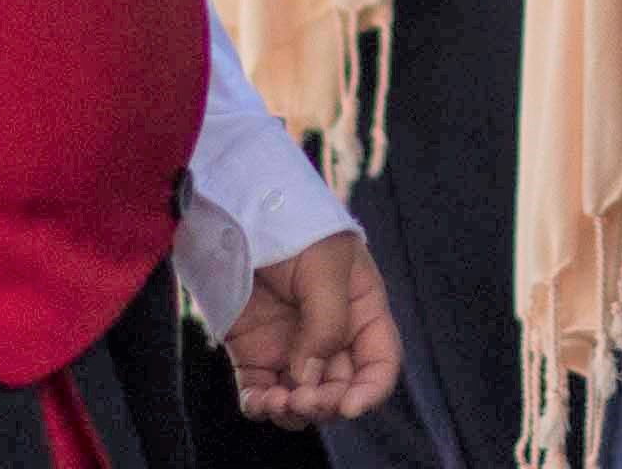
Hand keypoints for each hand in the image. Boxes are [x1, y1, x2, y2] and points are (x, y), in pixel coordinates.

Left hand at [219, 229, 401, 424]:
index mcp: (362, 312)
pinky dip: (261, 406)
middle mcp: (332, 337)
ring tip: (277, 400)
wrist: (241, 210)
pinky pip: (261, 394)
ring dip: (293, 411)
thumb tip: (307, 379)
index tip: (348, 407)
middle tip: (304, 398)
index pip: (379, 364)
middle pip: (340, 390)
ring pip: (302, 400)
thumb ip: (325, 324)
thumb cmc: (296, 228)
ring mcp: (291, 347)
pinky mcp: (254, 353)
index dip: (371, 391)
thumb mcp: (325, 268)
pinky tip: (259, 400)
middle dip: (326, 404)